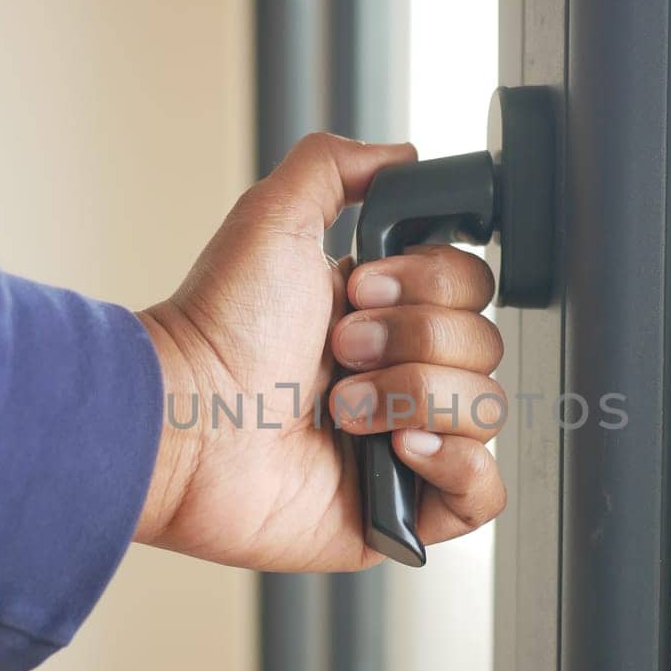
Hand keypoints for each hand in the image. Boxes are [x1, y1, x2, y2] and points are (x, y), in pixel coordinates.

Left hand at [133, 132, 506, 570]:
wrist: (185, 421)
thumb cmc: (216, 328)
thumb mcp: (272, 217)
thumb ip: (334, 165)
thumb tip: (404, 157)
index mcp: (384, 316)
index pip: (472, 287)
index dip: (427, 285)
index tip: (358, 289)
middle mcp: (400, 378)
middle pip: (485, 346)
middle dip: (410, 343)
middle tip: (336, 352)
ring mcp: (404, 447)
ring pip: (486, 411)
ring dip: (412, 398)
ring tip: (339, 409)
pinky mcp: (401, 514)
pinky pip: (484, 493)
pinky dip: (455, 465)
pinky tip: (399, 450)